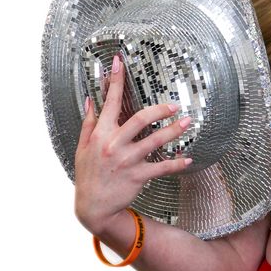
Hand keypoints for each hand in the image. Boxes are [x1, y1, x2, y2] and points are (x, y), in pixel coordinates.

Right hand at [74, 54, 191, 235]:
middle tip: (175, 106)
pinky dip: (177, 163)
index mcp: (101, 134)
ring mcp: (127, 160)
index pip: (110, 102)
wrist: (93, 207)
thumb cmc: (89, 174)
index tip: (120, 62)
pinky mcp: (138, 176)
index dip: (115, 81)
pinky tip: (188, 159)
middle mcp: (114, 145)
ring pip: (155, 140)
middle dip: (160, 109)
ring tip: (188, 122)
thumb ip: (88, 123)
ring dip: (174, 131)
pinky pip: (162, 167)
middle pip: (141, 119)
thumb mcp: (82, 148)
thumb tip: (91, 100)